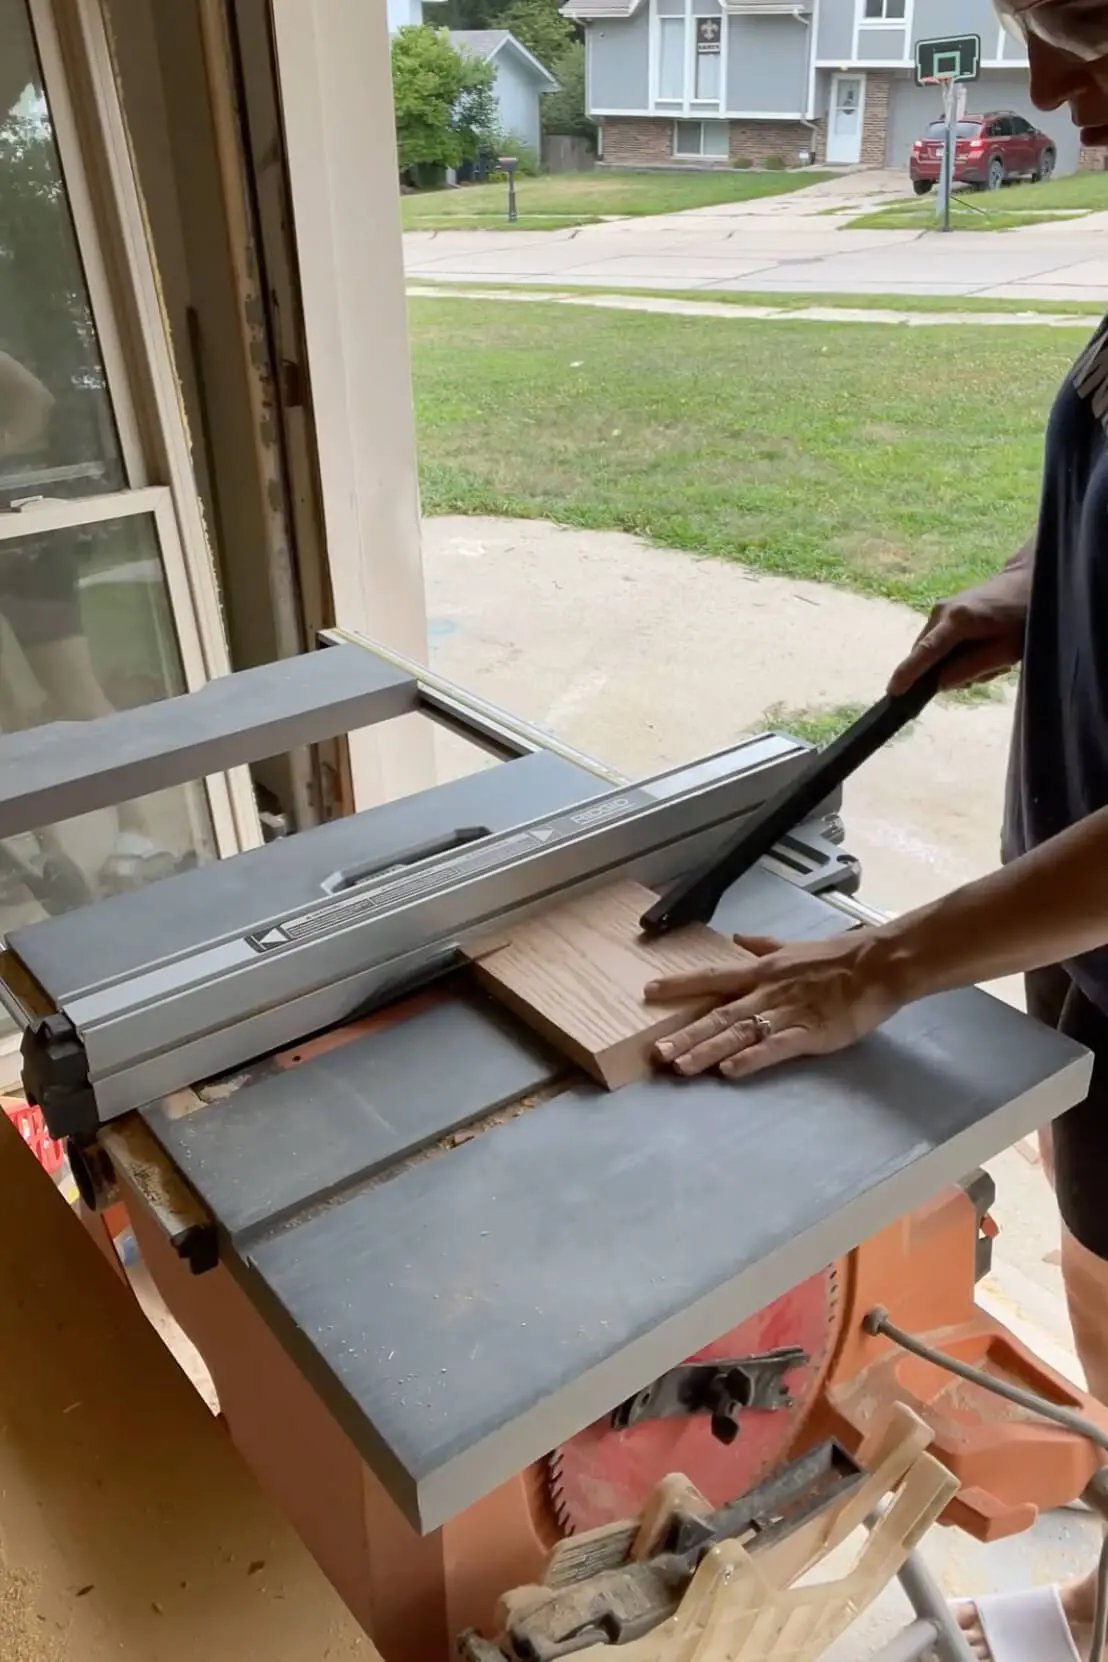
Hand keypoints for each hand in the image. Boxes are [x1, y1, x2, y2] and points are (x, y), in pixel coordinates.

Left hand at [645, 930, 904, 1080]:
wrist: (877, 965)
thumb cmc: (838, 956)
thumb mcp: (793, 946)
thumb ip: (763, 946)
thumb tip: (738, 939)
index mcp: (762, 971)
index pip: (712, 977)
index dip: (680, 985)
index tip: (649, 992)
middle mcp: (766, 991)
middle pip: (718, 1014)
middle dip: (686, 1034)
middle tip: (656, 1053)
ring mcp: (786, 1013)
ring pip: (739, 1033)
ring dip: (708, 1051)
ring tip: (681, 1068)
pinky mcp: (809, 1033)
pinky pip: (775, 1047)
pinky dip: (752, 1058)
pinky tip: (730, 1071)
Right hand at [888, 567, 1029, 697]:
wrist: (1027, 581)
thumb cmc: (1023, 617)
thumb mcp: (1007, 650)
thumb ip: (972, 668)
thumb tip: (940, 684)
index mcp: (958, 620)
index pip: (927, 651)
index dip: (909, 673)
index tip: (893, 691)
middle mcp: (941, 612)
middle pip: (924, 653)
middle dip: (941, 673)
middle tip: (981, 674)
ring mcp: (940, 609)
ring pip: (931, 650)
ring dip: (950, 663)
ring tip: (987, 659)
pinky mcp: (943, 610)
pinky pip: (937, 641)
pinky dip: (951, 653)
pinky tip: (980, 649)